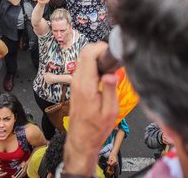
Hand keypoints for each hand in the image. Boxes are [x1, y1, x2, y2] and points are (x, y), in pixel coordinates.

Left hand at [64, 43, 119, 172]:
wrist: (81, 140)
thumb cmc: (96, 129)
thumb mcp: (110, 112)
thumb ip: (111, 90)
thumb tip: (112, 73)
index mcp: (86, 86)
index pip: (89, 55)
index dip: (101, 47)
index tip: (112, 52)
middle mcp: (78, 82)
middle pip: (84, 53)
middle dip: (99, 50)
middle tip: (112, 58)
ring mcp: (75, 83)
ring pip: (83, 59)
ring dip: (96, 57)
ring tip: (109, 67)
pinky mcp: (75, 86)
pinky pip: (83, 68)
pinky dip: (92, 65)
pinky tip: (103, 74)